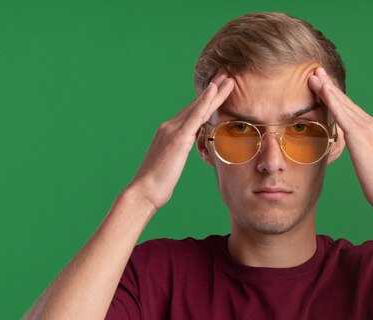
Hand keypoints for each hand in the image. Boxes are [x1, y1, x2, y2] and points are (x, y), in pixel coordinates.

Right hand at [126, 73, 234, 211]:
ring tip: (228, 78)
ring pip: (199, 107)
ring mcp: (173, 131)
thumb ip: (177, 155)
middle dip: (212, 90)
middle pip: (196, 106)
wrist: (144, 191)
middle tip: (226, 75)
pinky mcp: (178, 138)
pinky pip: (195, 116)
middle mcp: (170, 127)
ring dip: (215, 91)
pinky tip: (214, 89)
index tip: (217, 89)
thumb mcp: (171, 166)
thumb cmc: (157, 185)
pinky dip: (205, 101)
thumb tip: (181, 155)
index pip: (192, 114)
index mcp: (169, 133)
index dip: (205, 101)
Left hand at [308, 67, 372, 213]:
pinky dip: (332, 100)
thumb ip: (358, 151)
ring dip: (326, 89)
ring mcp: (369, 127)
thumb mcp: (366, 163)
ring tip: (313, 76)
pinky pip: (343, 114)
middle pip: (347, 102)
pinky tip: (322, 90)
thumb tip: (349, 149)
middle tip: (316, 71)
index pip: (351, 110)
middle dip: (330, 87)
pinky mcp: (361, 135)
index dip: (336, 97)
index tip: (323, 85)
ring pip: (343, 104)